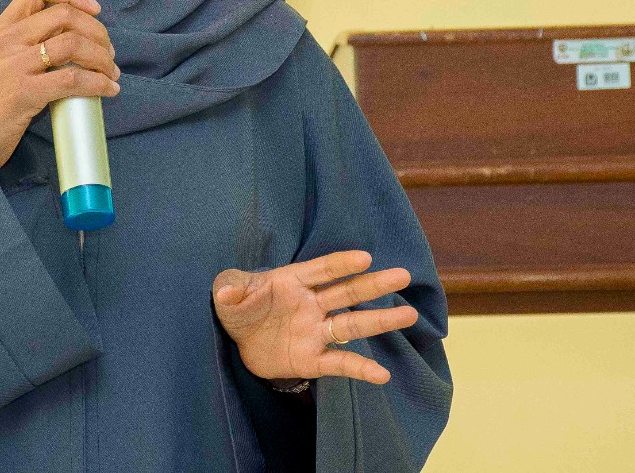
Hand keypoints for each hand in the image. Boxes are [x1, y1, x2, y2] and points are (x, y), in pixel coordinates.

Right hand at [0, 0, 120, 171]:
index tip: (93, 9)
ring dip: (102, 57)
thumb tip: (75, 36)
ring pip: (73, 44)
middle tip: (108, 51)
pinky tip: (108, 89)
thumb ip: (28, 40)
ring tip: (111, 71)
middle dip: (98, 31)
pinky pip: (72, 80)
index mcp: (3, 27)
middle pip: (65, 15)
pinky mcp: (24, 92)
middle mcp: (8, 40)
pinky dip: (98, 83)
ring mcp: (15, 65)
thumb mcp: (1, 57)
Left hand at [211, 250, 417, 384]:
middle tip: (402, 275)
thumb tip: (226, 291)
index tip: (365, 258)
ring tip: (408, 315)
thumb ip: (230, 288)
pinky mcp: (313, 359)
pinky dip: (360, 369)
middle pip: (347, 293)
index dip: (341, 264)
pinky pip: (340, 363)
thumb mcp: (228, 295)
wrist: (238, 342)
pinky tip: (382, 375)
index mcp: (293, 281)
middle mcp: (311, 304)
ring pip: (352, 325)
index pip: (321, 270)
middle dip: (373, 285)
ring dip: (379, 321)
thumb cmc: (238, 308)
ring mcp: (315, 331)